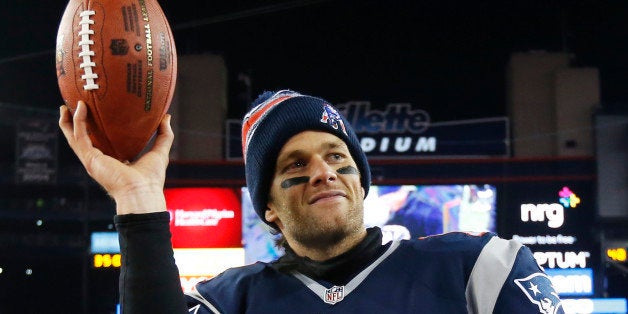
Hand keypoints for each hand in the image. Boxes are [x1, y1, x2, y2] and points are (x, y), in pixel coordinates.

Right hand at [59, 101, 173, 214]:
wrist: (142, 193)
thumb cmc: (151, 179)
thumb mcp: (159, 152)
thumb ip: (164, 135)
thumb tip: (166, 116)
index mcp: (113, 162)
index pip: (100, 144)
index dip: (96, 130)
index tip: (95, 114)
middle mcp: (100, 162)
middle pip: (82, 140)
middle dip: (75, 125)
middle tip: (74, 106)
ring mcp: (93, 161)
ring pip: (74, 138)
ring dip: (69, 122)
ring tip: (66, 106)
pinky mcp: (90, 159)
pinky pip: (80, 137)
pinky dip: (79, 122)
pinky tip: (81, 108)